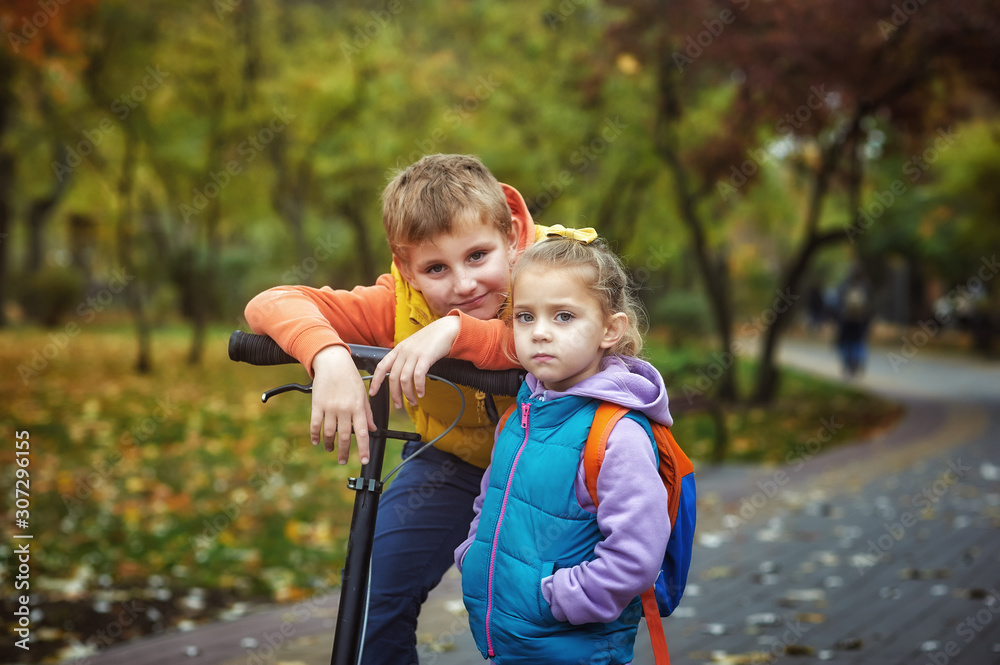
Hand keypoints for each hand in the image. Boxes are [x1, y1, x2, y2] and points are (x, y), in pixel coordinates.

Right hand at [310, 345, 376, 463]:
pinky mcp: (317, 405)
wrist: (333, 363)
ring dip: (330, 444)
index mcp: (358, 407)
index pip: (362, 433)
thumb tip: (372, 429)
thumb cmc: (350, 377)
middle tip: (343, 461)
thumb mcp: (363, 394)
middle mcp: (345, 409)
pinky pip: (315, 424)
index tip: (364, 460)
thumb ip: (367, 413)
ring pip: (329, 433)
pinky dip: (315, 435)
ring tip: (330, 449)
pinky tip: (317, 441)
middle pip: (345, 437)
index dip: (363, 449)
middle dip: (345, 452)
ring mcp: (330, 407)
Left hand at [369, 316, 460, 408]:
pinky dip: (419, 387)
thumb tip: (401, 375)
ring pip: (404, 379)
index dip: (375, 381)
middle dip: (395, 394)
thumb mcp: (413, 347)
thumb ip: (406, 358)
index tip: (373, 392)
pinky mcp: (426, 356)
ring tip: (413, 401)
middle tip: (399, 405)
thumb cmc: (432, 339)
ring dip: (407, 394)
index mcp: (398, 349)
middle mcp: (404, 352)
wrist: (447, 328)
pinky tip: (421, 393)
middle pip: (393, 377)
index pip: (381, 366)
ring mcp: (414, 354)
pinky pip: (418, 376)